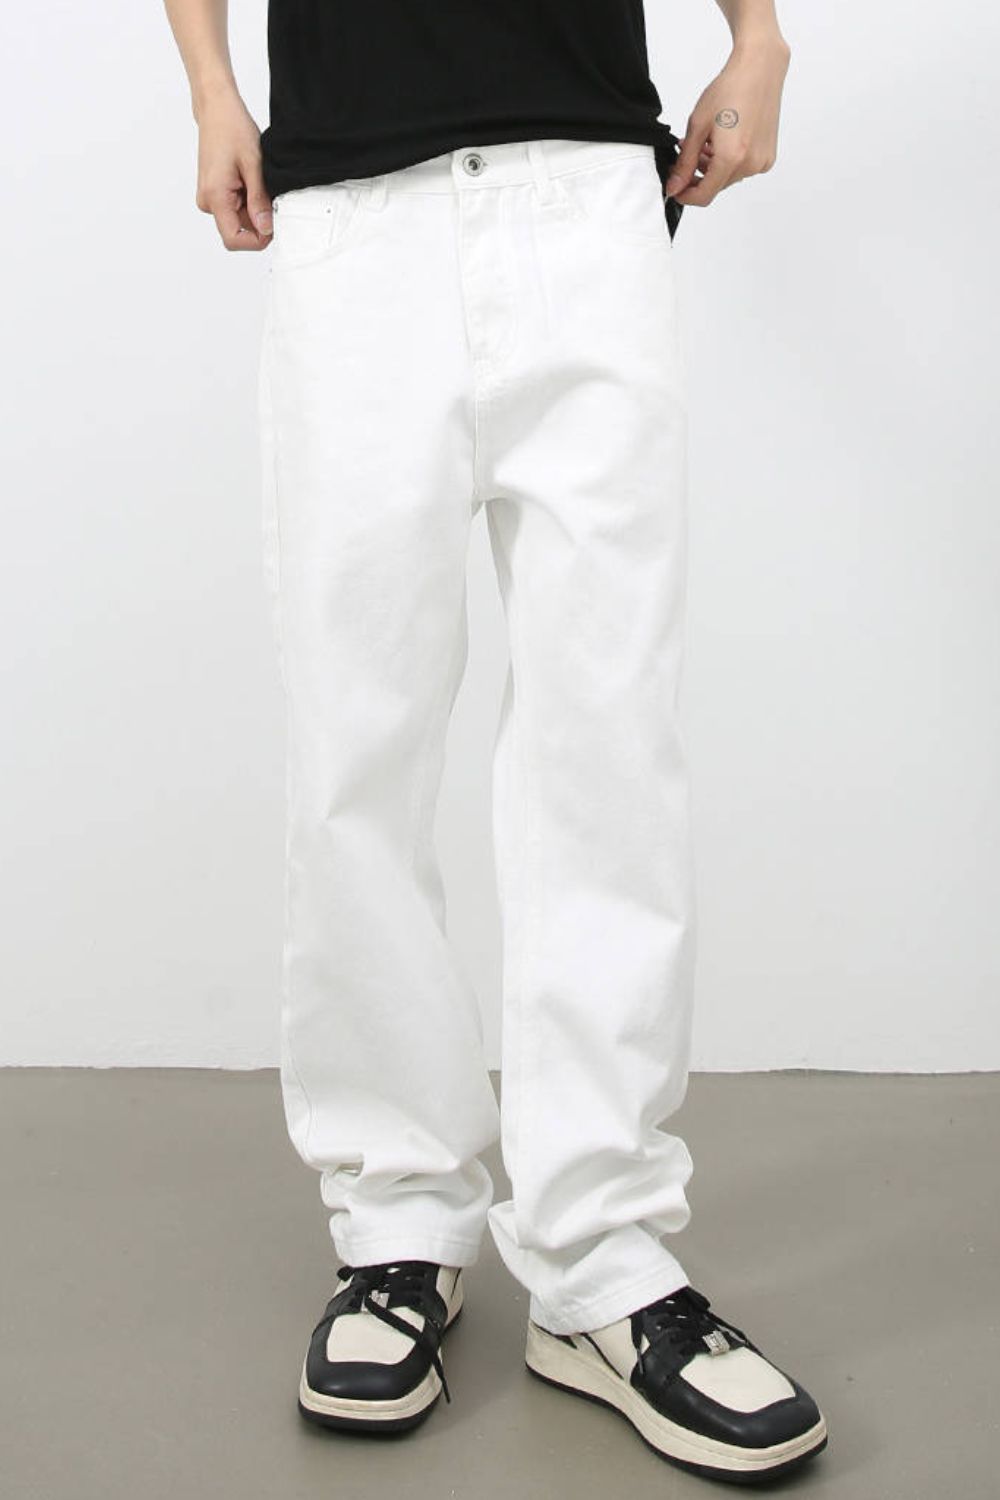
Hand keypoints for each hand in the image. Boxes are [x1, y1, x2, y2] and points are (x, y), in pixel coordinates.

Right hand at [194, 87, 272, 250]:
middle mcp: (207, 201)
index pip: (233, 240)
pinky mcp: (213, 193)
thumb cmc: (232, 128)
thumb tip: (266, 229)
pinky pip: (234, 208)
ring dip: (253, 207)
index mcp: (214, 197)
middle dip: (258, 219)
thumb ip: (259, 201)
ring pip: (238, 220)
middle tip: (268, 192)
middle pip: (238, 231)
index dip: (256, 240)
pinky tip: (249, 179)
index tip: (272, 225)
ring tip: (255, 180)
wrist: (216, 109)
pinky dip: (247, 199)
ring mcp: (209, 198)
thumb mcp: (254, 165)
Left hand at [665, 35, 790, 207]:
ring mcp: (762, 162)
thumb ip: (685, 161)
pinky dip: (729, 161)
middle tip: (686, 155)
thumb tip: (675, 186)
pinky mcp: (768, 156)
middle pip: (716, 186)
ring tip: (704, 144)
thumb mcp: (697, 125)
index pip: (704, 195)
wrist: (760, 69)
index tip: (675, 188)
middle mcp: (750, 164)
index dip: (686, 196)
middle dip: (698, 176)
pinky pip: (743, 168)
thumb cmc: (730, 88)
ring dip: (713, 167)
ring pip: (728, 178)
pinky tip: (722, 142)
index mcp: (731, 158)